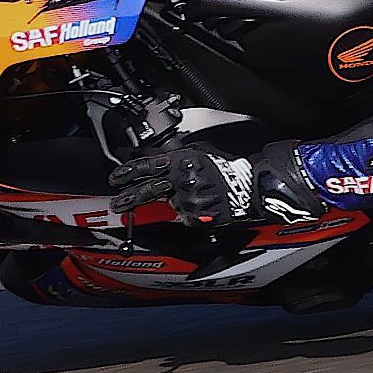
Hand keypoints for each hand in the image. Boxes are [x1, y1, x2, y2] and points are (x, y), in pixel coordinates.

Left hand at [109, 145, 324, 227]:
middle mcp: (183, 180)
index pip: (148, 166)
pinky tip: (208, 204)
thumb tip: (160, 166)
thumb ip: (179, 160)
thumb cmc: (232, 167)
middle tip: (118, 203)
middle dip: (130, 198)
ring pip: (174, 205)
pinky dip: (194, 213)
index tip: (116, 177)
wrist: (255, 186)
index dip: (130, 172)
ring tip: (200, 195)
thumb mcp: (202, 154)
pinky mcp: (199, 217)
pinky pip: (188, 217)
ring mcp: (190, 201)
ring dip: (180, 203)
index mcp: (183, 160)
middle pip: (149, 190)